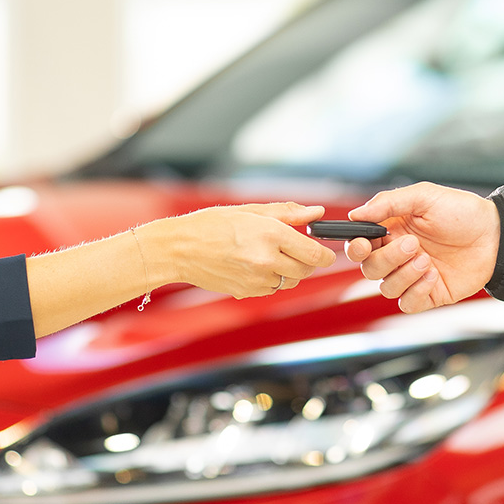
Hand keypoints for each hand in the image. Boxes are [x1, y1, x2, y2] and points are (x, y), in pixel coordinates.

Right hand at [144, 202, 336, 298]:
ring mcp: (257, 280)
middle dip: (307, 261)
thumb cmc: (211, 225)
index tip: (323, 250)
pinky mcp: (248, 292)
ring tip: (268, 254)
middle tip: (295, 249)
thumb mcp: (251, 210)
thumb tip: (316, 212)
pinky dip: (270, 279)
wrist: (178, 249)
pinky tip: (252, 265)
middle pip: (307, 270)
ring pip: (290, 281)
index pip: (315, 253)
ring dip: (289, 271)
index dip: (325, 253)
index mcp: (271, 235)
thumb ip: (288, 213)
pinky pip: (272, 288)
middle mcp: (267, 260)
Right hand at [345, 182, 498, 312]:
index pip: (360, 245)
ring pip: (386, 288)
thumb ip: (388, 203)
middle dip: (388, 259)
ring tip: (427, 260)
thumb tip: (356, 215)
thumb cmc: (462, 212)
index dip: (356, 248)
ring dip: (403, 275)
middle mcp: (398, 256)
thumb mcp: (425, 196)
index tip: (364, 244)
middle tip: (412, 244)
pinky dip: (416, 291)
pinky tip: (433, 275)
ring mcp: (413, 276)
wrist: (496, 236)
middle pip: (370, 269)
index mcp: (392, 231)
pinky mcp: (429, 294)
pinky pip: (407, 303)